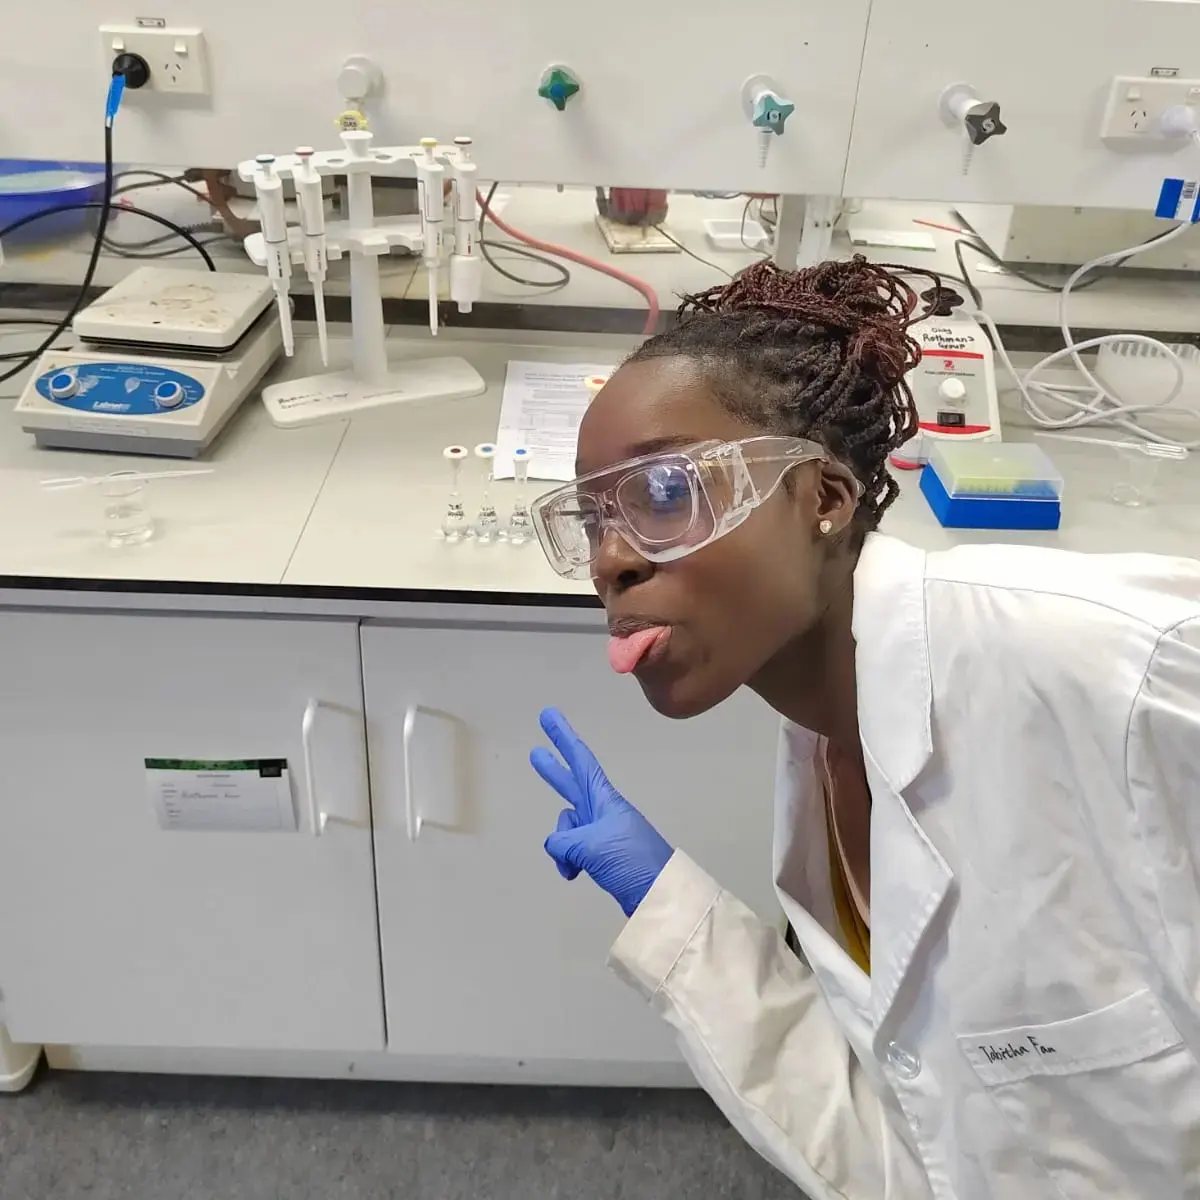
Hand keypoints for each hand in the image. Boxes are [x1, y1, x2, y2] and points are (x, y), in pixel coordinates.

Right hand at [530, 707, 673, 917]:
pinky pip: (572, 850)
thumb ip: (564, 841)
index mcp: (604, 799)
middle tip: (535, 752)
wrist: (658, 894)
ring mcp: (600, 833)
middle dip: (553, 771)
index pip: (580, 760)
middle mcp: (601, 810)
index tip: (549, 715)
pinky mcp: (600, 855)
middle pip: (570, 784)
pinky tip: (574, 874)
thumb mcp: (591, 845)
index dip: (563, 737)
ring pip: (567, 828)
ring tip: (572, 864)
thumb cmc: (630, 860)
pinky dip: (567, 861)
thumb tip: (557, 848)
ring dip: (563, 844)